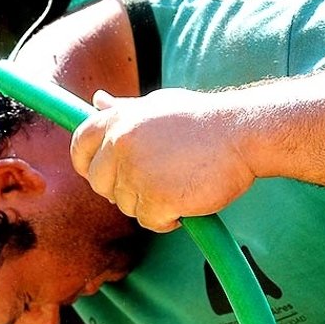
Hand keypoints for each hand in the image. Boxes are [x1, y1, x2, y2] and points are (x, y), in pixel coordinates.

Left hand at [70, 88, 255, 232]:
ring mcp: (137, 172)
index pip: (80, 145)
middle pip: (100, 183)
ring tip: (179, 184)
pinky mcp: (156, 198)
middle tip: (155, 182)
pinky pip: (149, 221)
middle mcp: (121, 144)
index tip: (99, 174)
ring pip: (126, 205)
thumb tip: (97, 102)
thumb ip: (124, 110)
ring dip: (149, 203)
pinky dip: (167, 219)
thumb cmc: (203, 121)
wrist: (244, 132)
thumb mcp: (158, 106)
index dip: (86, 164)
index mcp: (118, 120)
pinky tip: (187, 201)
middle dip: (122, 189)